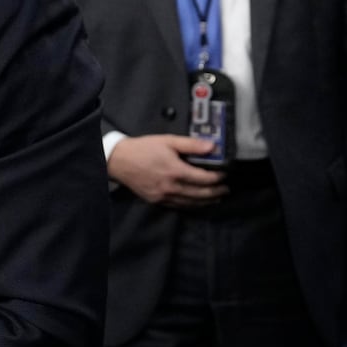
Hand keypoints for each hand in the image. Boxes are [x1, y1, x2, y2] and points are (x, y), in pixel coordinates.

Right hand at [108, 135, 228, 206]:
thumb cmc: (143, 148)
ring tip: (217, 197)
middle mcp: (171, 187)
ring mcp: (164, 196)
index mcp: (175, 171)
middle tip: (226, 188)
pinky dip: (192, 205)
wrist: (119, 161)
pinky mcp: (157, 201)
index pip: (204, 178)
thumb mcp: (168, 141)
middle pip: (201, 194)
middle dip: (216, 192)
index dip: (217, 177)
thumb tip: (212, 147)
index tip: (224, 174)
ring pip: (191, 203)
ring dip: (207, 201)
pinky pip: (179, 205)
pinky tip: (198, 202)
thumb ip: (191, 145)